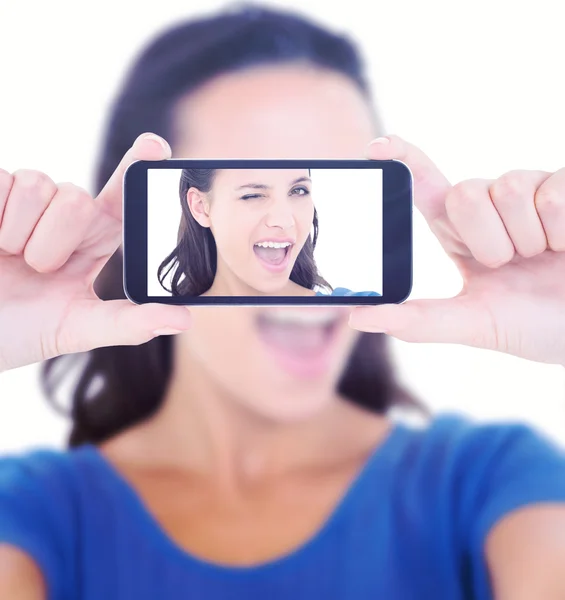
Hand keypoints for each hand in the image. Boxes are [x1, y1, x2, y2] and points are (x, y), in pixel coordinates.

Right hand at [0, 133, 190, 372]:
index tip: (155, 146)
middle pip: (78, 198)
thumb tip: (184, 318)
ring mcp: (24, 201)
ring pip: (39, 185)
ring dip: (19, 234)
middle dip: (54, 242)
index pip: (122, 198)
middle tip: (35, 269)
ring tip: (7, 257)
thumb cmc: (19, 330)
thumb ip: (128, 325)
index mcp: (93, 242)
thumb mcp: (76, 330)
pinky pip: (1, 180)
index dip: (137, 167)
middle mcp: (63, 215)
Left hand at [349, 135, 564, 366]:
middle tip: (514, 264)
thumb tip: (357, 316)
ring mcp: (532, 191)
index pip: (426, 188)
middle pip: (464, 193)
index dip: (404, 162)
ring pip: (508, 189)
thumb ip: (419, 321)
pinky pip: (552, 194)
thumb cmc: (535, 324)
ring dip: (528, 239)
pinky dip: (562, 232)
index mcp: (461, 233)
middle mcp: (492, 205)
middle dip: (488, 240)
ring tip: (546, 256)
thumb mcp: (474, 324)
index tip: (377, 147)